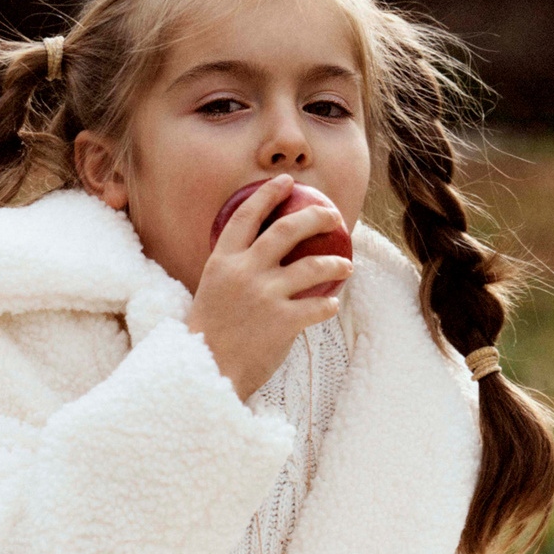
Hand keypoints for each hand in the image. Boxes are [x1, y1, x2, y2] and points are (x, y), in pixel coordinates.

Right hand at [186, 176, 352, 401]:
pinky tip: (332, 305)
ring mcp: (265, 296)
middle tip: (334, 216)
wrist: (206, 371)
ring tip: (347, 265)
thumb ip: (234, 268)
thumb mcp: (212, 290)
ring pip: (313, 266)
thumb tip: (261, 251)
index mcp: (223, 260)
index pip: (247, 215)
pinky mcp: (282, 322)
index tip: (287, 182)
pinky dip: (328, 305)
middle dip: (317, 216)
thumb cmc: (209, 333)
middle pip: (288, 229)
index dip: (269, 193)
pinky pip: (318, 306)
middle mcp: (244, 272)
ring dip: (337, 263)